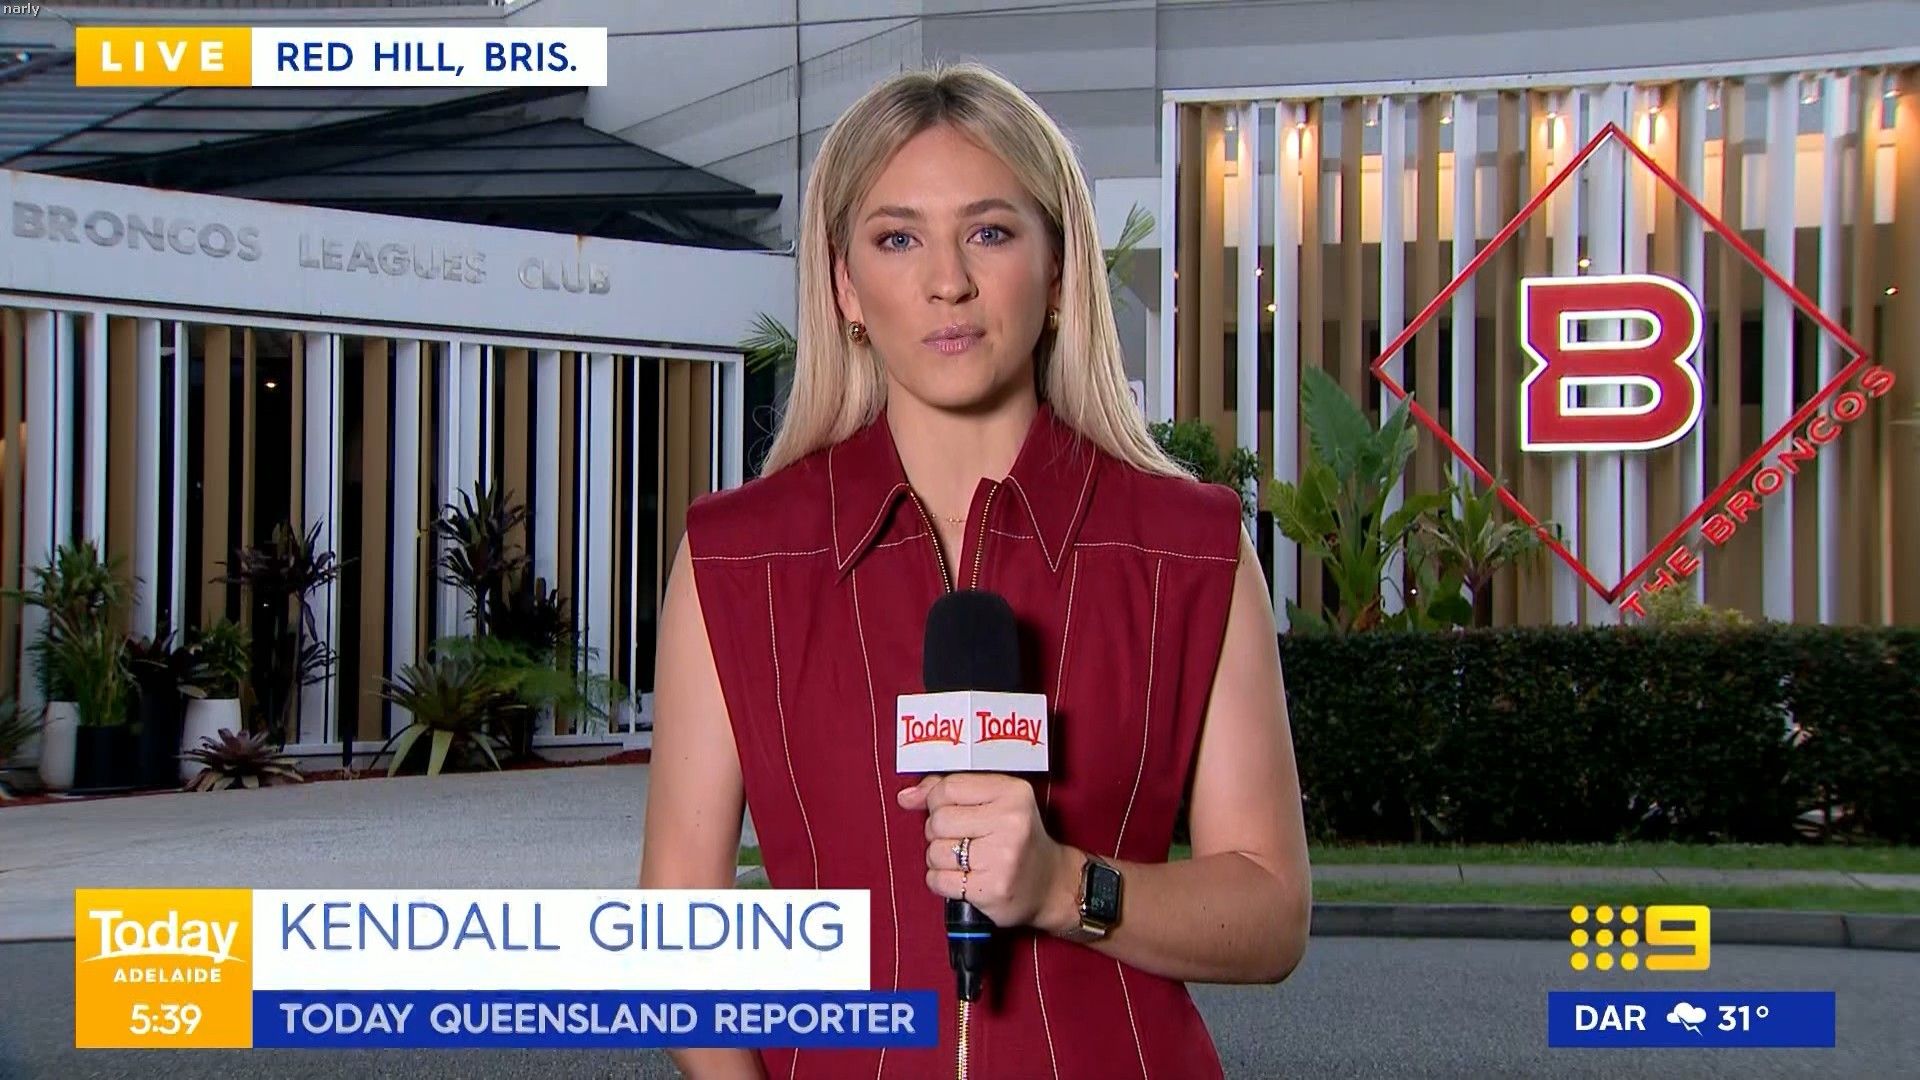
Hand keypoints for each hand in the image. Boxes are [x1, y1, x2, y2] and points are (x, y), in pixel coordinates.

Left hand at [897, 773, 1079, 932]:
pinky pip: (938, 880)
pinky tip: (963, 878)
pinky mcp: (993, 889)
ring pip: (935, 852)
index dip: (938, 802)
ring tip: (964, 860)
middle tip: (961, 839)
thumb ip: (948, 791)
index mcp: (1012, 792)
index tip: (951, 812)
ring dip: (940, 859)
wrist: (1051, 884)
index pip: (948, 788)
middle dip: (938, 833)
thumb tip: (905, 796)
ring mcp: (1003, 858)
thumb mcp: (994, 802)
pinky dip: (942, 881)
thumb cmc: (1016, 838)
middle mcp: (1012, 821)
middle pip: (938, 821)